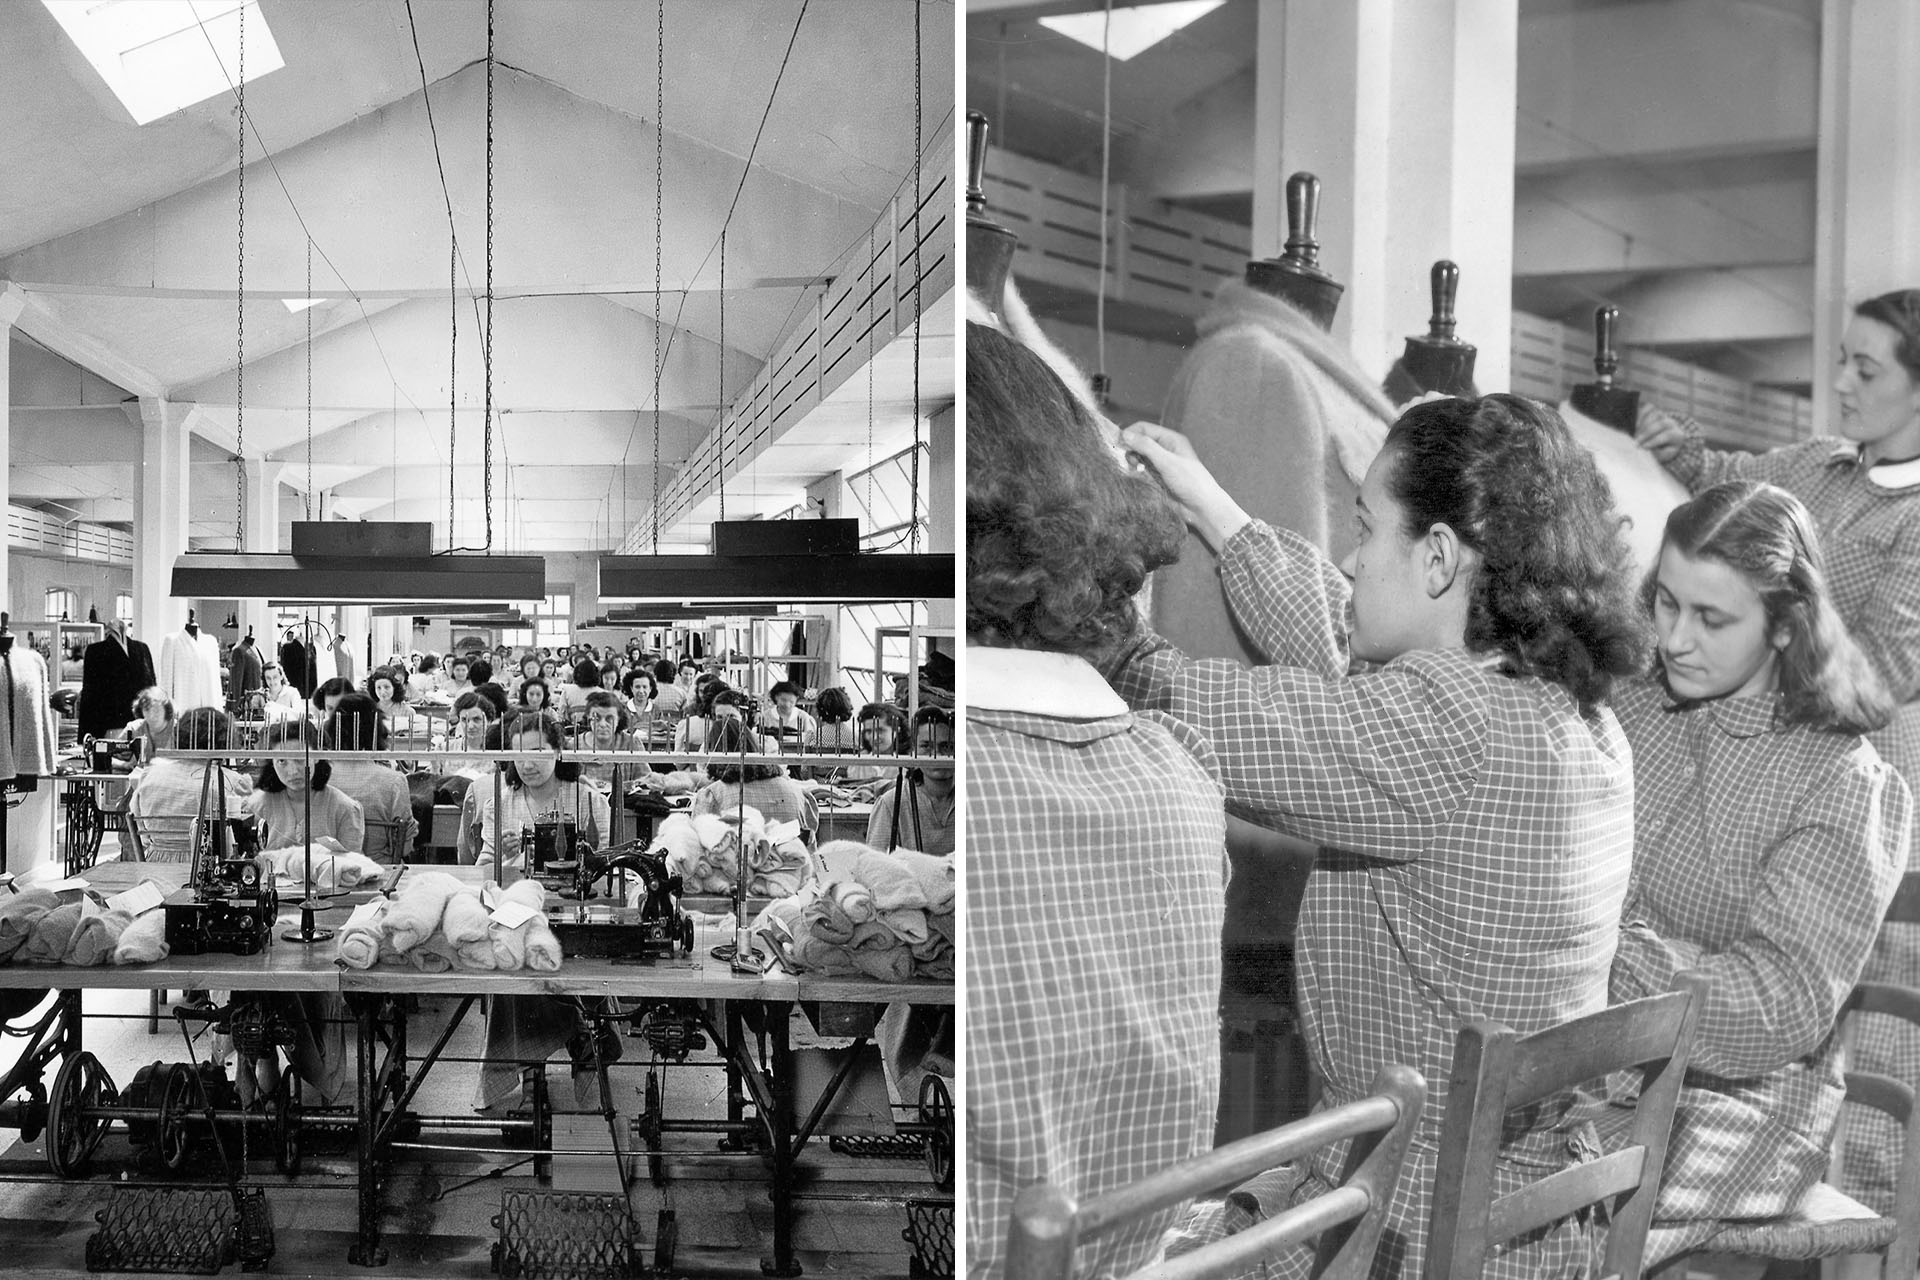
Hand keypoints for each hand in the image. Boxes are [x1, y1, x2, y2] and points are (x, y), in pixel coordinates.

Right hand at [1120, 422, 1252, 552]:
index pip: (1144, 428)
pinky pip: (1142, 470)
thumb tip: (1125, 434)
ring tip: (1136, 470)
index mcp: (1170, 439)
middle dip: (1131, 449)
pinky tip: (1139, 477)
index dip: (1130, 434)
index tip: (1119, 444)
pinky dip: (1137, 472)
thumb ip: (1146, 446)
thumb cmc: (1190, 482)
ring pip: (1139, 456)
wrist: (1201, 507)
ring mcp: (1161, 464)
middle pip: (1139, 442)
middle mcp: (1165, 449)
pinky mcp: (1157, 478)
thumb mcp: (1167, 461)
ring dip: (1133, 461)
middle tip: (1131, 462)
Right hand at [1635, 402, 1692, 467]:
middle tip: (1636, 442)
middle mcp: (1672, 424)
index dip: (1654, 441)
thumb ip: (1656, 453)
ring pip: (1655, 415)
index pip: (1668, 435)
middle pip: (1661, 424)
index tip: (1643, 447)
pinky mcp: (1655, 411)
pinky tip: (1634, 425)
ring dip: (1643, 424)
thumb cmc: (1660, 453)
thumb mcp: (1660, 457)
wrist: (1659, 446)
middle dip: (1647, 433)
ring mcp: (1664, 416)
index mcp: (1678, 436)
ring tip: (1634, 434)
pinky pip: (1649, 408)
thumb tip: (1645, 448)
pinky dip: (1641, 414)